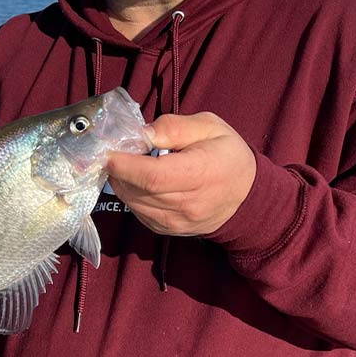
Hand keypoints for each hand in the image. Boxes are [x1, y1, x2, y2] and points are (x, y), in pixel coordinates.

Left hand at [106, 112, 255, 235]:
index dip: (124, 165)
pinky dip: (131, 195)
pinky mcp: (168, 230)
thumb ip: (175, 126)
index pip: (152, 177)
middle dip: (117, 171)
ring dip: (121, 183)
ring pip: (133, 203)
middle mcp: (187, 204)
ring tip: (126, 163)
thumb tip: (143, 133)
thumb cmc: (227, 155)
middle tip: (113, 151)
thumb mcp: (209, 126)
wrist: (247, 196)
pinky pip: (138, 213)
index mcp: (199, 174)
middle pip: (137, 191)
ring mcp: (176, 222)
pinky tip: (137, 180)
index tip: (109, 151)